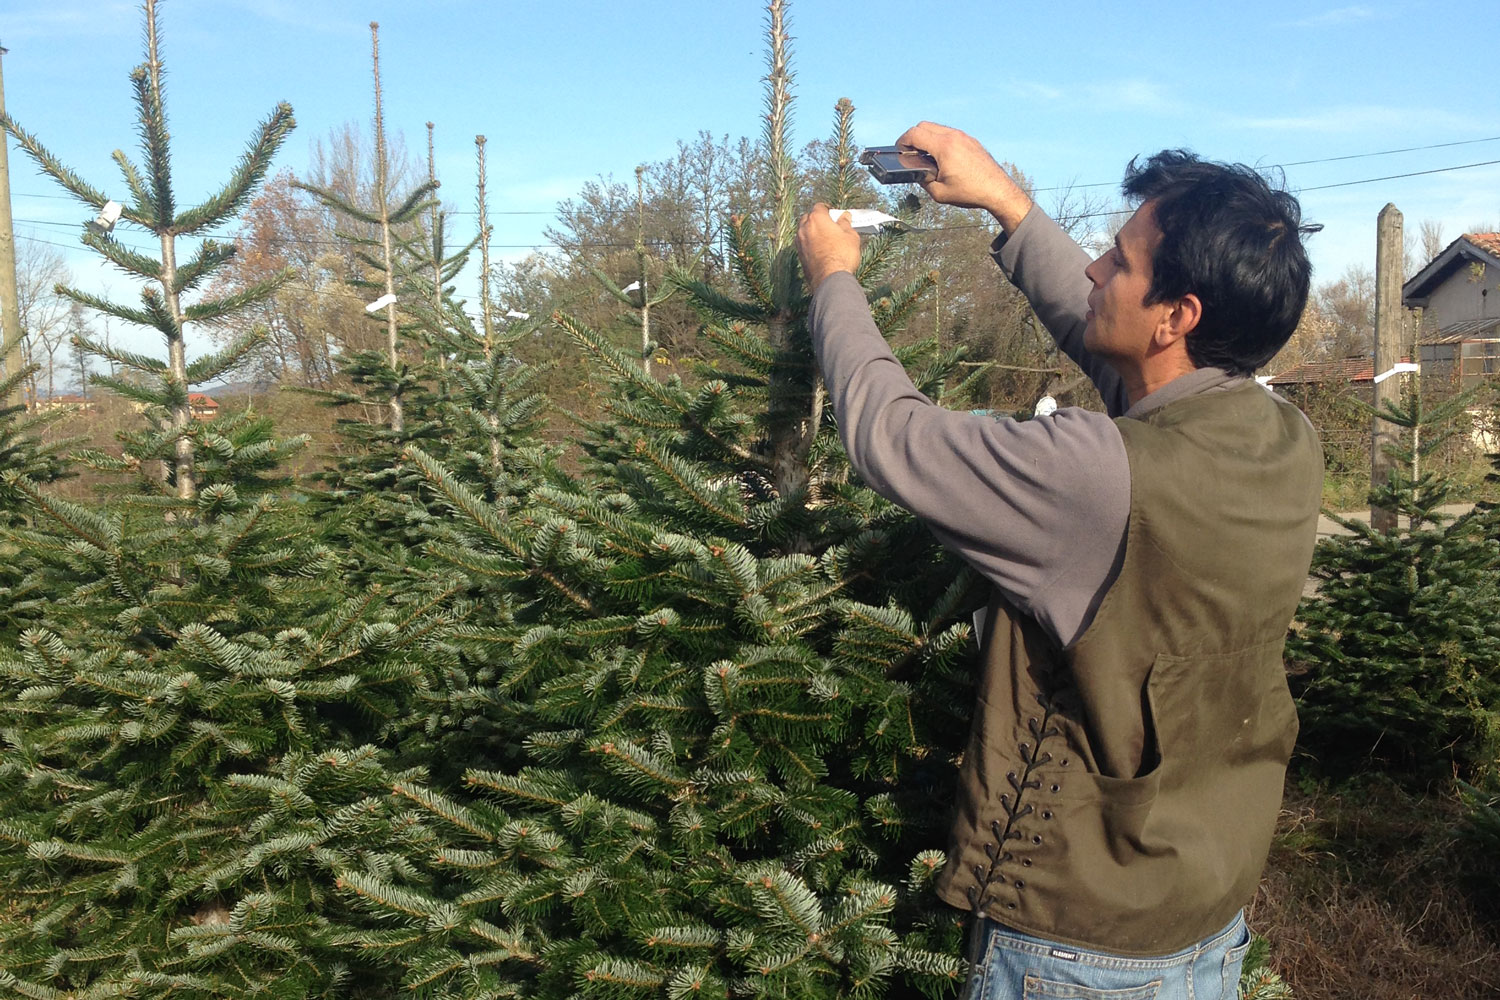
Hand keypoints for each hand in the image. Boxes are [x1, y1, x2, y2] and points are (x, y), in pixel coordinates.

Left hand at [797, 203, 860, 291]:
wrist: (829, 278)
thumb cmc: (841, 255)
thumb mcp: (850, 236)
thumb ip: (846, 224)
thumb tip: (845, 217)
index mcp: (816, 218)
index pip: (820, 207)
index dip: (828, 210)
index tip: (835, 215)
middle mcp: (804, 228)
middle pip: (808, 218)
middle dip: (817, 220)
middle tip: (830, 226)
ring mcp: (799, 243)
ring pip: (804, 232)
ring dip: (812, 232)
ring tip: (826, 239)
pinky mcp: (799, 256)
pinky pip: (804, 245)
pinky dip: (810, 245)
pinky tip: (821, 251)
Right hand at [896, 121, 1031, 230]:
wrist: (998, 190)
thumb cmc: (970, 192)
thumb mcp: (939, 192)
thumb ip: (922, 179)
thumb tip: (915, 171)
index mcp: (944, 147)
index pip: (915, 134)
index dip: (902, 142)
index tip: (899, 151)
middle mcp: (954, 137)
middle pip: (924, 126)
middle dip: (913, 138)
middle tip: (909, 153)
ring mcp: (963, 136)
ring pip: (936, 128)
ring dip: (927, 138)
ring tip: (924, 156)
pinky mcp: (970, 140)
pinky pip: (949, 133)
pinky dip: (939, 140)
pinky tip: (940, 156)